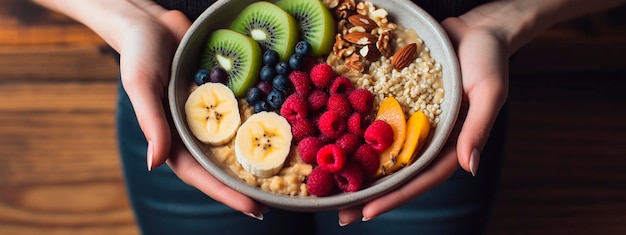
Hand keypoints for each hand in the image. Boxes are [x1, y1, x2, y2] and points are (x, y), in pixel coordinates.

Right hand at [116, 5, 266, 217]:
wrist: (153, 21)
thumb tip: (153, 163)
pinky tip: (282, 132)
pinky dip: (260, 124)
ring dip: (257, 160)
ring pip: (236, 143)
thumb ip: (151, 122)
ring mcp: (212, 113)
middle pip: (223, 165)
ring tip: (284, 178)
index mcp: (173, 136)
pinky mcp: (224, 94)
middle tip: (276, 204)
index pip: (201, 173)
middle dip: (246, 186)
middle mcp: (195, 130)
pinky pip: (243, 113)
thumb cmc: (139, 53)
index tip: (253, 209)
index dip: (226, 193)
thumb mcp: (142, 85)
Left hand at [337, 1, 510, 223]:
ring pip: (385, 153)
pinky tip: (338, 145)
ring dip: (361, 171)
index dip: (396, 195)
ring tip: (332, 189)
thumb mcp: (489, 91)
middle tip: (341, 214)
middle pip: (399, 173)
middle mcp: (431, 139)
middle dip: (371, 194)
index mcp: (453, 143)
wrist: (473, 28)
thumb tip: (471, 168)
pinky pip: (379, 125)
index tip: (368, 211)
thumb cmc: (489, 58)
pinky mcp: (402, 105)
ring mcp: (414, 124)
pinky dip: (361, 137)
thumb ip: (478, 128)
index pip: (423, 177)